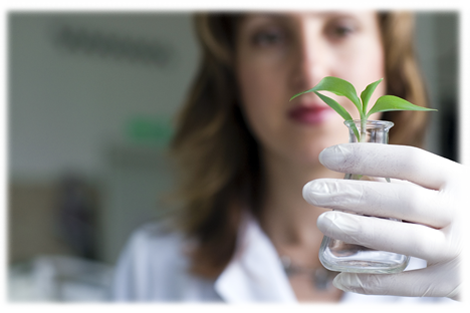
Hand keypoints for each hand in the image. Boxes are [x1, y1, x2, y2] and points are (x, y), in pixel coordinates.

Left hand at [303, 143, 469, 303]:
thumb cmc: (466, 210)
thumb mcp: (451, 186)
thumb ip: (414, 180)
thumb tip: (357, 167)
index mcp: (455, 179)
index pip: (408, 161)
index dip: (366, 156)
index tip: (328, 156)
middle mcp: (459, 211)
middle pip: (402, 199)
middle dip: (354, 194)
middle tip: (313, 191)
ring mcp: (458, 248)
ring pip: (407, 239)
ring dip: (362, 230)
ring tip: (325, 222)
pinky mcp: (454, 281)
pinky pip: (410, 284)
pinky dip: (375, 282)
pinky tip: (343, 275)